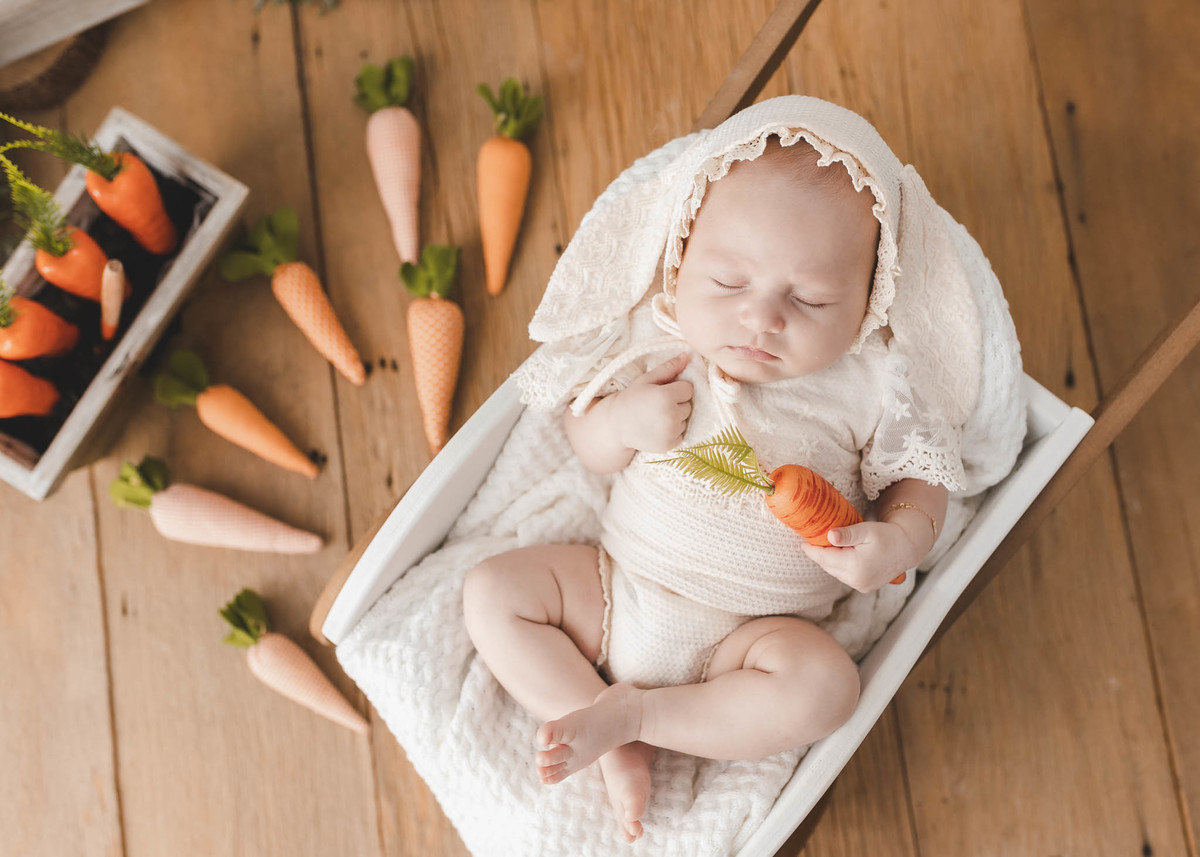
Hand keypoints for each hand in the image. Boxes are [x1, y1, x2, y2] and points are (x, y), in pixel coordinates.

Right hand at [608, 352, 693, 452]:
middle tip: (658, 405)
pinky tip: (658, 427)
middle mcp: (671, 416)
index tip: (663, 392)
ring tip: (657, 416)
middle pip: (689, 405)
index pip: (689, 389)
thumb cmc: (632, 398)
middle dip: (677, 403)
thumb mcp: (647, 380)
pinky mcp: (670, 445)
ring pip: (686, 420)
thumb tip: (687, 355)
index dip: (677, 389)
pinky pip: (682, 434)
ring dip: (676, 417)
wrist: (616, 425)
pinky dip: (673, 431)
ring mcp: (671, 432)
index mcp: (666, 396)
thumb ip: (669, 368)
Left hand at [799, 521, 919, 592]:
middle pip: (828, 566)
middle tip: (811, 541)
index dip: (812, 550)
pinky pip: (844, 576)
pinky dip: (839, 567)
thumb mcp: (867, 530)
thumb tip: (829, 535)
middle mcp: (857, 580)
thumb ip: (848, 533)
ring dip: (829, 561)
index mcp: (855, 566)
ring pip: (835, 572)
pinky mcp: (864, 588)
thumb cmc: (888, 535)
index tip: (802, 542)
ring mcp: (861, 586)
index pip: (825, 558)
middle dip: (819, 554)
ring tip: (824, 547)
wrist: (907, 548)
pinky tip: (838, 556)